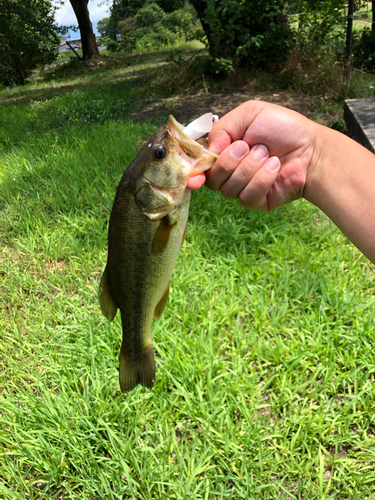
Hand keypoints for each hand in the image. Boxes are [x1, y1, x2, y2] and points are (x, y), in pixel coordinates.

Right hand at [188, 101, 315, 211]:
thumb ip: (222, 128)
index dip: (194, 173)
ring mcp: (241, 188)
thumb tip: (208, 151)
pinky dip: (262, 179)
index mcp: (223, 150)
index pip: (199, 166)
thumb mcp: (250, 114)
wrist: (311, 148)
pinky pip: (247, 197)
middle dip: (230, 161)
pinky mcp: (256, 201)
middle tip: (250, 147)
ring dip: (250, 168)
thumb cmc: (282, 128)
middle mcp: (229, 171)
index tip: (195, 177)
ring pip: (228, 189)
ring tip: (268, 155)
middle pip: (212, 179)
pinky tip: (275, 167)